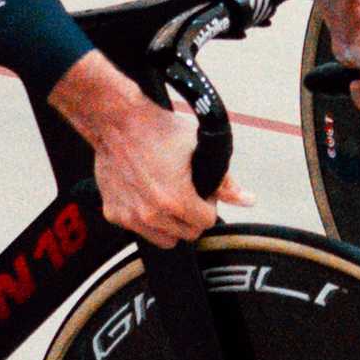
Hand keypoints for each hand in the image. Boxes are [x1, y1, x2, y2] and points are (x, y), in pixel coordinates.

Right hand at [61, 60, 244, 247]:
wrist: (116, 121)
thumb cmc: (155, 129)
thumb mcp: (198, 148)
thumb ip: (225, 181)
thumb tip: (247, 200)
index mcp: (176, 200)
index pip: (206, 222)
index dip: (208, 206)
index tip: (202, 193)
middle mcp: (151, 214)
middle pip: (187, 234)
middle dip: (192, 217)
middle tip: (186, 194)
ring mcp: (130, 217)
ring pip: (163, 239)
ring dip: (170, 225)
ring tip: (167, 199)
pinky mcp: (113, 213)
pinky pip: (138, 229)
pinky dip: (144, 220)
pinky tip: (145, 197)